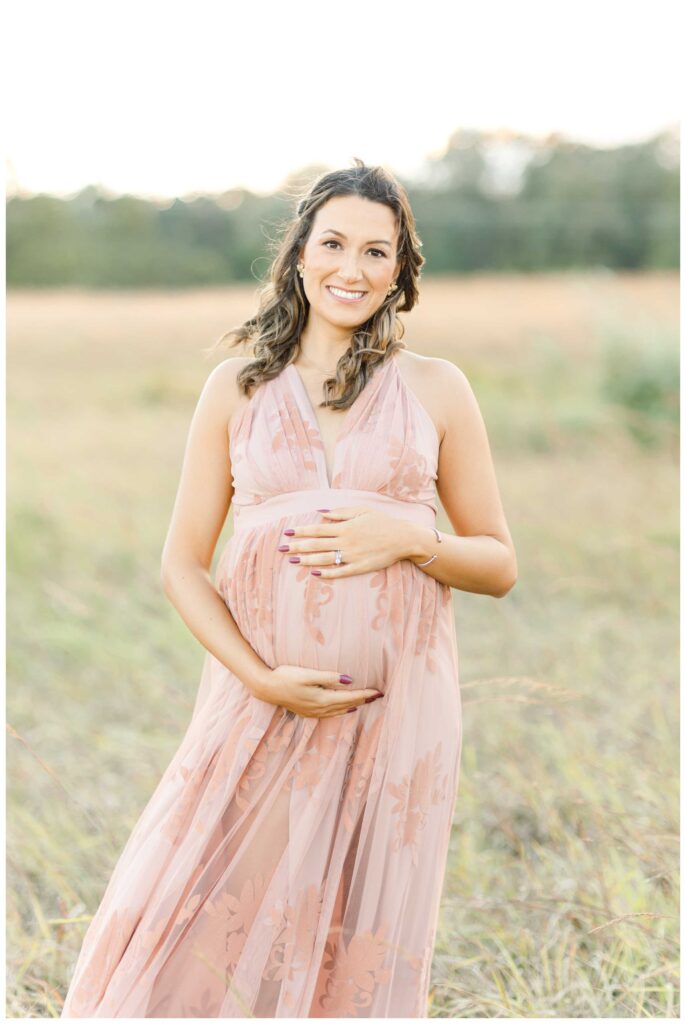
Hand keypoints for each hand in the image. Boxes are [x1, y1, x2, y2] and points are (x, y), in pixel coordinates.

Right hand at [254, 664, 383, 717]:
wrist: (266, 688)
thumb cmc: (286, 677)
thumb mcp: (307, 674)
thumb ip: (329, 677)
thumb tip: (349, 680)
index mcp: (322, 699)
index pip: (350, 697)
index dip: (365, 694)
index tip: (379, 691)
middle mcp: (320, 708)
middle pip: (347, 705)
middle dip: (364, 700)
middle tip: (379, 696)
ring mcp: (313, 712)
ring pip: (340, 711)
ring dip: (354, 706)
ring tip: (366, 701)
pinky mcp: (307, 712)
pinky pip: (330, 713)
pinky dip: (341, 711)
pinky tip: (345, 709)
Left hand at [278, 506, 410, 578]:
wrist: (403, 538)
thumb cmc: (382, 522)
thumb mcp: (361, 510)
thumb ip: (340, 512)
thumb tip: (321, 513)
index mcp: (345, 527)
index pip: (317, 530)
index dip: (301, 532)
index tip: (287, 533)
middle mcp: (346, 541)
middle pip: (317, 545)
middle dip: (298, 547)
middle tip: (282, 549)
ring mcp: (353, 556)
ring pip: (325, 559)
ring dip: (307, 560)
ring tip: (293, 561)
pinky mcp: (360, 567)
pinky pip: (340, 572)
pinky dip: (327, 573)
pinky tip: (314, 574)